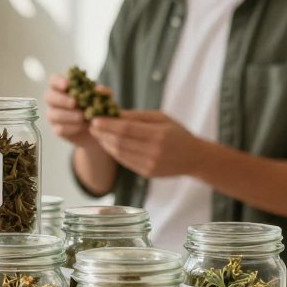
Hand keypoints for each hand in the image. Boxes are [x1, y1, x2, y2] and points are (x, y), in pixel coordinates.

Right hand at [44, 73, 113, 150]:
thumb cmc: (97, 106)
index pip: (53, 80)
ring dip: (68, 115)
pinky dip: (70, 127)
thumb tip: (98, 89)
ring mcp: (53, 115)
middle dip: (62, 99)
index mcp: (62, 87)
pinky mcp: (57, 129)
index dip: (58, 82)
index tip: (66, 85)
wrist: (98, 127)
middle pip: (49, 96)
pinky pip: (59, 128)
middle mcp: (54, 100)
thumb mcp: (103, 98)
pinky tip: (81, 126)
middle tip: (74, 102)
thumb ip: (102, 92)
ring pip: (53, 114)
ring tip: (82, 117)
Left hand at [89, 110, 208, 178]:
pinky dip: (114, 152)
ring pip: (120, 154)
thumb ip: (137, 116)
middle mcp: (154, 151)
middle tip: (92, 126)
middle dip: (103, 134)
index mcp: (159, 134)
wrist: (194, 158)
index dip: (108, 125)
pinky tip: (109, 144)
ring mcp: (150, 165)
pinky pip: (125, 162)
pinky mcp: (147, 173)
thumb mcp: (161, 118)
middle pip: (120, 142)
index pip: (127, 129)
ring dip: (105, 144)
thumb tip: (114, 113)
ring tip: (98, 134)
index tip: (94, 119)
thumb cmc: (177, 133)